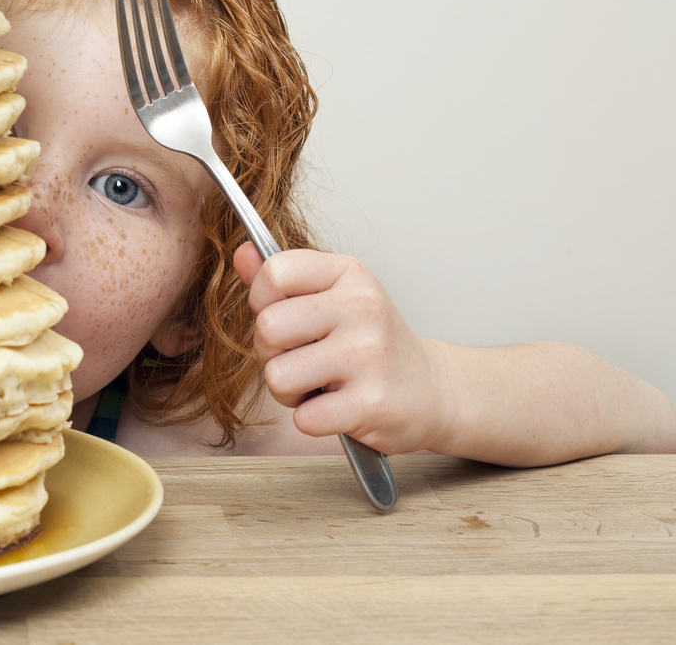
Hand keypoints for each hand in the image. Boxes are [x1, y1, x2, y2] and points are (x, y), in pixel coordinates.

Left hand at [234, 242, 449, 455]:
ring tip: (318, 385)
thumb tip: (241, 254)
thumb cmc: (372, 343)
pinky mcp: (371, 403)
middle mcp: (361, 308)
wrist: (433, 389)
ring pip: (277, 376)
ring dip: (288, 391)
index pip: (275, 272)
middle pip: (268, 327)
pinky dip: (311, 420)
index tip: (284, 317)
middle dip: (270, 353)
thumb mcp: (333, 298)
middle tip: (301, 359)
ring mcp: (369, 355)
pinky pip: (303, 417)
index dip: (263, 301)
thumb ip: (283, 280)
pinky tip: (336, 407)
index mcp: (348, 274)